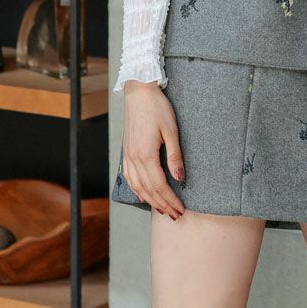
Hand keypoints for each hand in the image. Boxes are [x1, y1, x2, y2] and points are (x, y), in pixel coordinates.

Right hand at [121, 80, 186, 219]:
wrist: (139, 92)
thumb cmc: (157, 108)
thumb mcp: (171, 130)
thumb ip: (175, 156)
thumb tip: (180, 177)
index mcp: (146, 154)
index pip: (160, 185)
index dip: (170, 200)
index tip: (180, 210)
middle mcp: (134, 158)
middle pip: (148, 189)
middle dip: (162, 204)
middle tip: (174, 215)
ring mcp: (128, 155)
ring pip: (137, 186)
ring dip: (149, 200)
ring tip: (161, 209)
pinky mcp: (126, 150)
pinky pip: (128, 176)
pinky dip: (135, 189)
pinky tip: (141, 195)